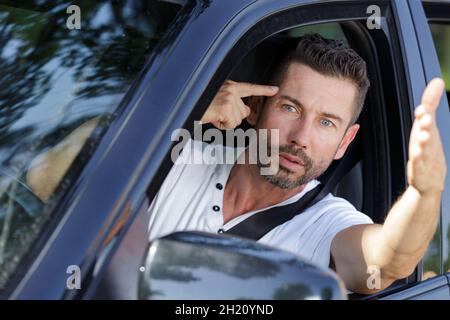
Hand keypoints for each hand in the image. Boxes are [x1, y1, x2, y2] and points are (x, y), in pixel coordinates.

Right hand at [200, 80, 277, 128]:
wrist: (187, 106)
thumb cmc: (200, 105)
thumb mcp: (218, 99)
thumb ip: (232, 103)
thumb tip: (245, 111)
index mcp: (229, 86)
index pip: (250, 88)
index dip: (263, 90)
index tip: (275, 90)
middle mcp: (231, 90)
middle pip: (244, 112)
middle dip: (233, 117)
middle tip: (218, 114)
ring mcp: (229, 98)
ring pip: (237, 121)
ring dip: (225, 122)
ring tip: (213, 115)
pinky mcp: (226, 108)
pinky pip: (230, 125)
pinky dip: (221, 126)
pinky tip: (213, 118)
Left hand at [407, 78, 446, 195]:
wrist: (429, 179)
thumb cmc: (428, 148)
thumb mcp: (427, 124)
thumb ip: (431, 103)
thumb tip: (437, 81)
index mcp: (427, 130)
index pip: (426, 118)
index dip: (425, 113)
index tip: (422, 108)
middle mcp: (427, 141)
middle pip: (427, 131)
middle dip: (426, 124)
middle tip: (425, 118)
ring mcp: (425, 156)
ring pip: (424, 148)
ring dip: (423, 141)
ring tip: (423, 136)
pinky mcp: (420, 169)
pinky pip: (419, 163)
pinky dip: (418, 159)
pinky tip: (416, 155)